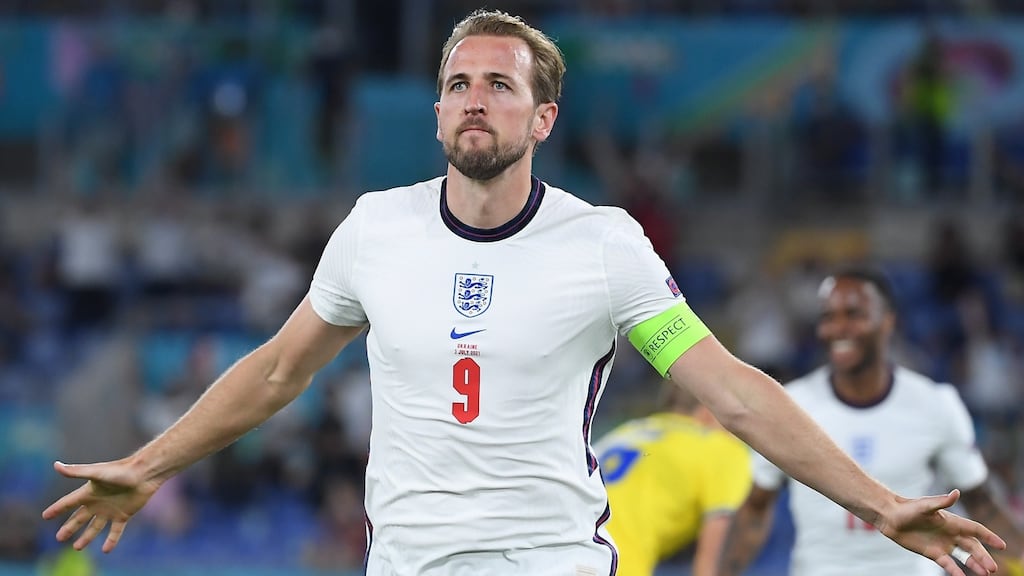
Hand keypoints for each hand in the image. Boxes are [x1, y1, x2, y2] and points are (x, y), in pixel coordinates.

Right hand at [41, 460, 160, 552]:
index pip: (68, 503)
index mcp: (89, 493)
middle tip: (59, 538)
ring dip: (86, 537)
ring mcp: (110, 510)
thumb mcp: (96, 473)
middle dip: (69, 528)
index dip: (57, 509)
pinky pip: (115, 531)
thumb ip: (76, 472)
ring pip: (95, 527)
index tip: (45, 516)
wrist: (144, 474)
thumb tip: (55, 465)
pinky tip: (106, 550)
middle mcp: (98, 502)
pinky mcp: (123, 515)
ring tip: (77, 548)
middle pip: (79, 518)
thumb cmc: (120, 471)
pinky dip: (111, 541)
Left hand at [876, 489, 1006, 575]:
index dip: (988, 536)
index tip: (1002, 545)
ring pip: (963, 556)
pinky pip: (947, 563)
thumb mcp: (925, 505)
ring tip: (986, 574)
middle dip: (983, 556)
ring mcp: (942, 543)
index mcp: (951, 521)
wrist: (890, 516)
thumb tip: (957, 493)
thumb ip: (942, 502)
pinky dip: (955, 570)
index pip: (975, 530)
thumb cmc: (907, 508)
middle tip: (993, 568)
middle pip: (972, 546)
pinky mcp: (932, 552)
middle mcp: (950, 533)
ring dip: (974, 564)